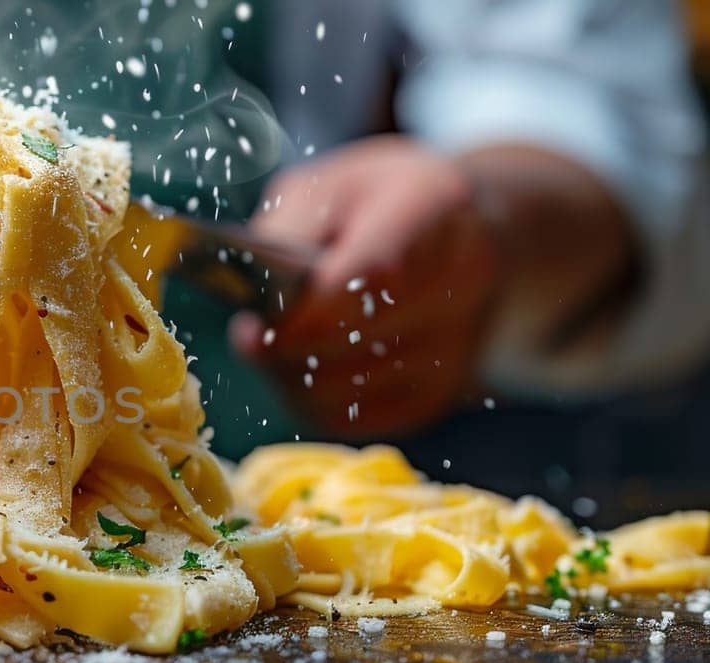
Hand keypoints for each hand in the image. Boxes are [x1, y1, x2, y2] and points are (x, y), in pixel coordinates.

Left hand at [229, 136, 501, 437]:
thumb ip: (286, 236)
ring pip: (350, 392)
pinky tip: (305, 371)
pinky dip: (316, 403)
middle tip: (250, 334)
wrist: (459, 232)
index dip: (304, 314)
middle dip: (284, 347)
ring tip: (277, 347)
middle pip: (355, 342)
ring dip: (293, 379)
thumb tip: (261, 308)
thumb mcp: (321, 190)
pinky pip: (358, 420)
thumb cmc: (373, 205)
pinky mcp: (441, 391)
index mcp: (433, 205)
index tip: (252, 325)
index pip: (372, 276)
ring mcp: (462, 341)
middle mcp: (465, 276)